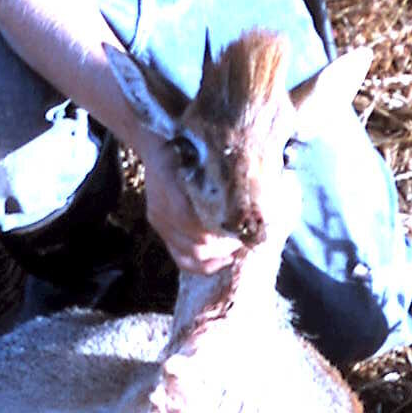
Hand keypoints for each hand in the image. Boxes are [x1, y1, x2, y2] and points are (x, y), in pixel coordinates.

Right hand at [137, 134, 242, 276]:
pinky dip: (201, 266)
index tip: (242, 232)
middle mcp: (162, 210)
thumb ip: (222, 176)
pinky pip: (179, 258)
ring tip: (233, 252)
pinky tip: (219, 261)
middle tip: (243, 242)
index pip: (195, 223)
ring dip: (215, 259)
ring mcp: (160, 223)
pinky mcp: (160, 230)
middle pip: (196, 244)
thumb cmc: (185, 147)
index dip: (220, 234)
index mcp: (171, 188)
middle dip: (223, 248)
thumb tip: (256, 192)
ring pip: (188, 256)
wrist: (155, 146)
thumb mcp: (203, 154)